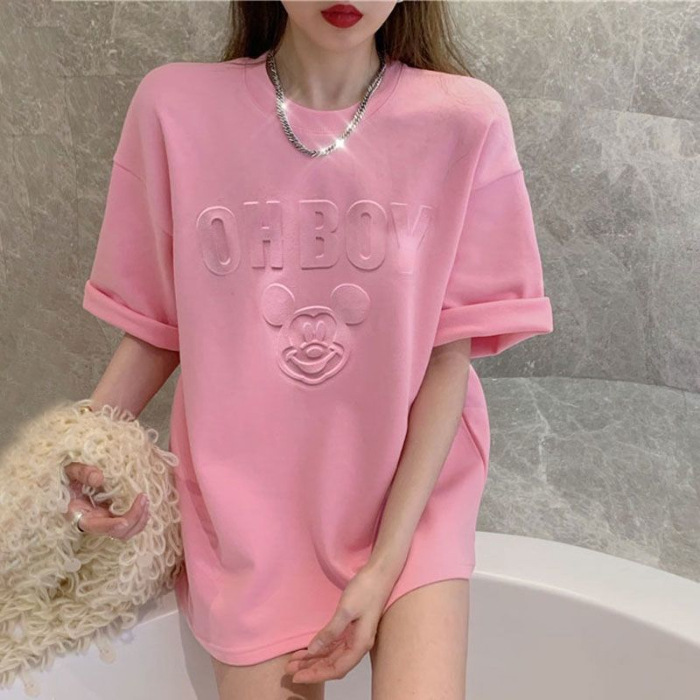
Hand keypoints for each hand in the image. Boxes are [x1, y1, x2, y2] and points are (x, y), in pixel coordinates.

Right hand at [63, 461, 149, 539]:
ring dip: (140, 520)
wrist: (70, 482)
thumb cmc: (69, 478)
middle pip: (118, 533)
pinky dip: (140, 517)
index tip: (124, 521)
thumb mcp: (70, 471)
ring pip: (126, 532)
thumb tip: (99, 479)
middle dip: (134, 518)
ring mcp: (106, 521)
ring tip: (146, 500)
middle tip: (143, 497)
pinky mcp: (114, 517)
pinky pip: (130, 524)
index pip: (96, 528)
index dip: (111, 527)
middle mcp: (95, 522)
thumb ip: (81, 473)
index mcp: (80, 515)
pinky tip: (145, 503)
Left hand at [284, 563, 397, 682]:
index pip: (336, 669)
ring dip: (314, 659)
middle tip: (289, 670)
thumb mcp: (345, 611)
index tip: (297, 677)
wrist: (380, 573)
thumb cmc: (365, 591)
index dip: (316, 675)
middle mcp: (358, 645)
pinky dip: (321, 648)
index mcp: (360, 644)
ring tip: (294, 661)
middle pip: (333, 665)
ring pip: (332, 655)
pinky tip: (309, 649)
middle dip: (311, 669)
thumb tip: (313, 650)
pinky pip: (334, 644)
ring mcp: (356, 636)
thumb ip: (330, 632)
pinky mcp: (352, 628)